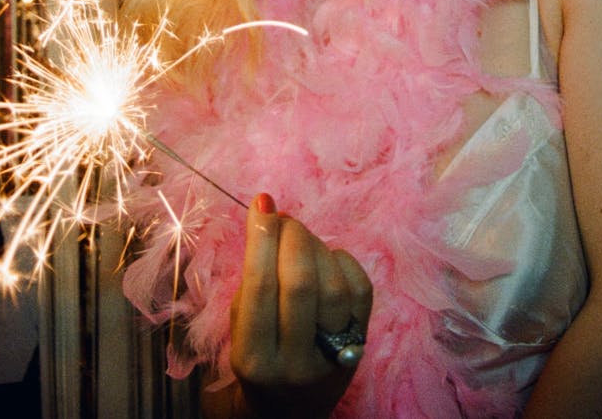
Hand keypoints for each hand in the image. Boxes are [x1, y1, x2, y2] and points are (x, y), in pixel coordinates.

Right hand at [229, 193, 372, 417]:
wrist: (292, 412)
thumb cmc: (259, 360)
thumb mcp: (240, 330)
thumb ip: (252, 284)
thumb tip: (270, 220)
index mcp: (255, 358)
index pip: (260, 288)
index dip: (261, 239)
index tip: (261, 203)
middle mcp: (295, 362)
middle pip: (301, 283)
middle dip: (292, 236)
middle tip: (283, 219)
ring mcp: (333, 356)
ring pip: (333, 284)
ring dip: (316, 245)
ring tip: (300, 237)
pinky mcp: (361, 345)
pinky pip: (360, 289)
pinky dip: (342, 260)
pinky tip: (326, 257)